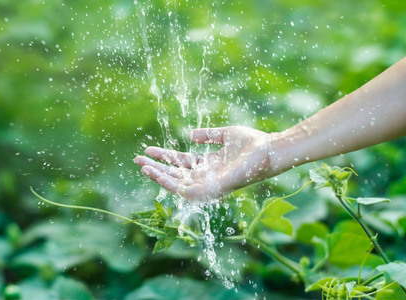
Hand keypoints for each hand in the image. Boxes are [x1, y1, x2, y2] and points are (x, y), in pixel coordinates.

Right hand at [134, 126, 275, 200]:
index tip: (148, 149)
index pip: (181, 162)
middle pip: (176, 173)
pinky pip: (186, 190)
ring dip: (159, 177)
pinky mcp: (212, 188)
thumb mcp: (225, 135)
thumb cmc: (252, 143)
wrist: (269, 150)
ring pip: (177, 183)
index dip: (164, 156)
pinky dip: (169, 183)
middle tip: (136, 160)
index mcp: (209, 164)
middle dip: (156, 168)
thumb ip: (207, 135)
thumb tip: (188, 135)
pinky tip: (156, 174)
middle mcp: (207, 176)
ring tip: (142, 167)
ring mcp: (209, 183)